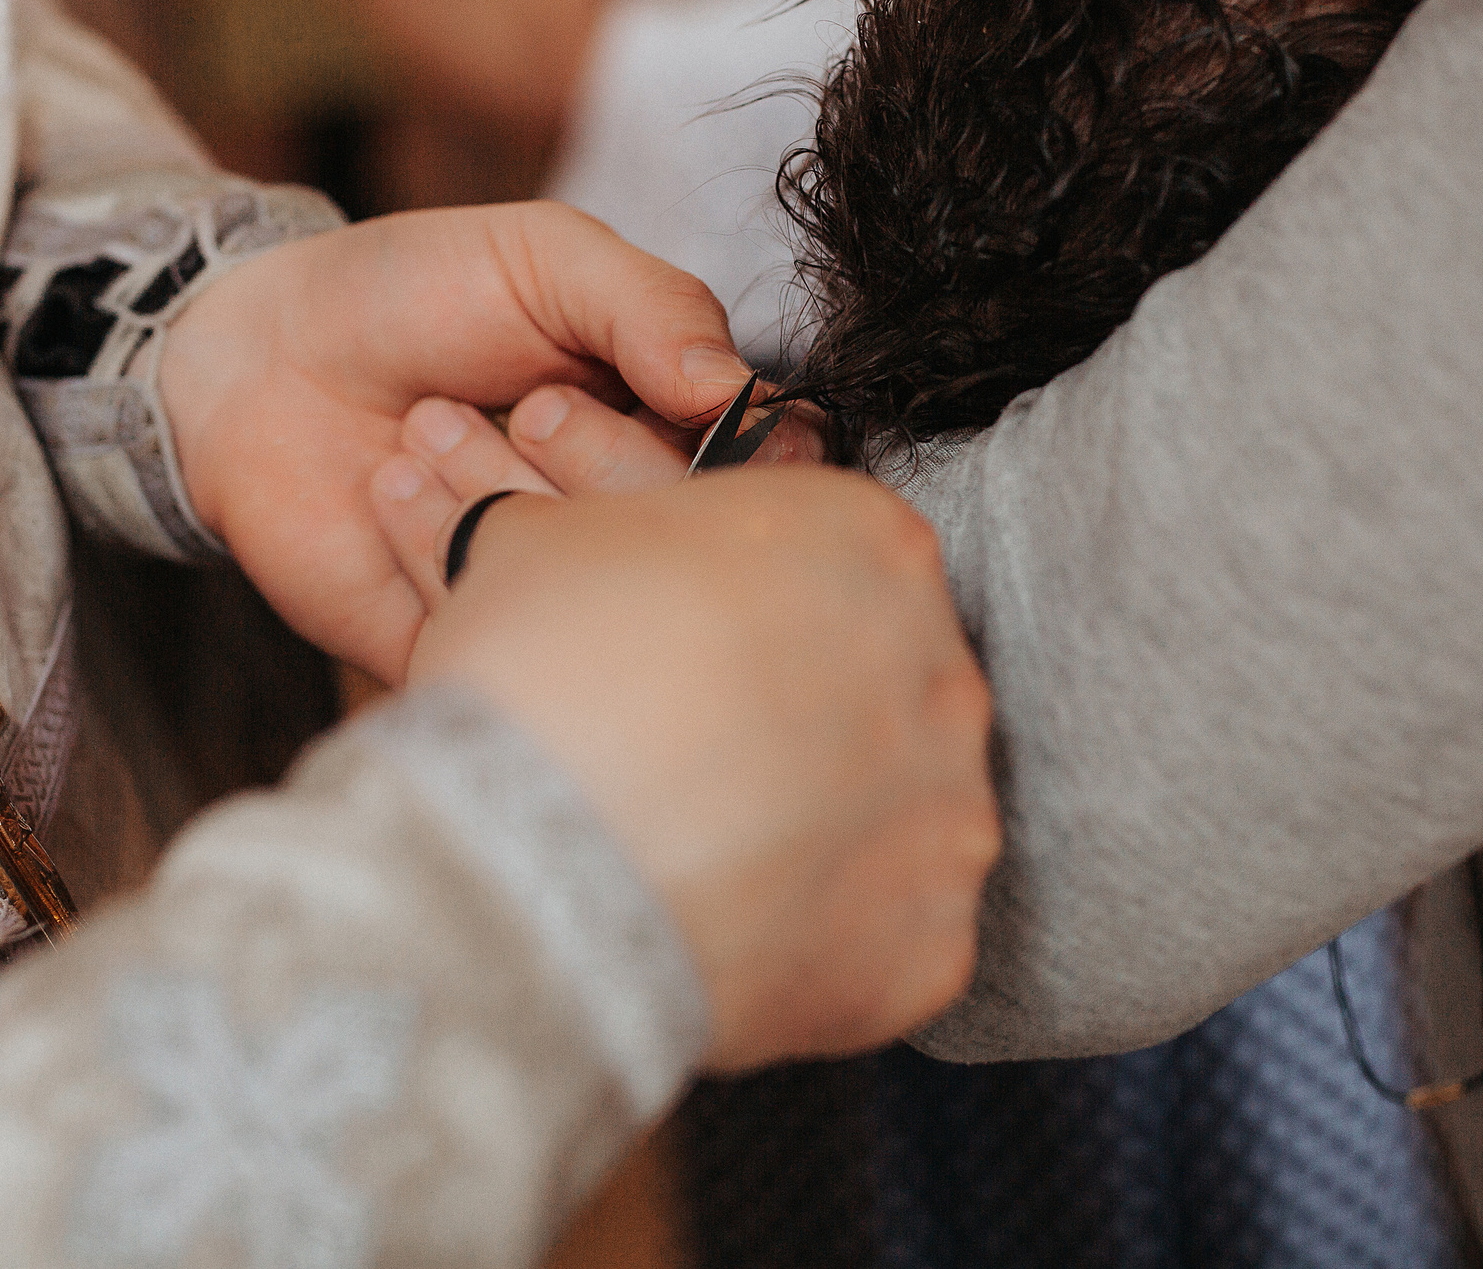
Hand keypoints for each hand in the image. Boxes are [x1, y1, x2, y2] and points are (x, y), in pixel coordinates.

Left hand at [158, 202, 755, 683]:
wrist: (253, 354)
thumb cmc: (410, 291)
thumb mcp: (546, 259)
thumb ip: (653, 306)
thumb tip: (738, 389)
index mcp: (673, 437)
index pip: (775, 479)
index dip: (751, 456)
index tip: (684, 411)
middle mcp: (623, 530)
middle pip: (693, 552)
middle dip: (611, 467)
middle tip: (528, 405)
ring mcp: (544, 595)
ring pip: (596, 605)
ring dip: (512, 501)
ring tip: (427, 426)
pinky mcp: (455, 646)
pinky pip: (494, 650)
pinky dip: (446, 566)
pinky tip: (391, 485)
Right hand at [409, 471, 999, 1067]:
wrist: (529, 863)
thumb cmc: (540, 677)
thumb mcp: (541, 547)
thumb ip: (594, 540)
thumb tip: (565, 556)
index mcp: (872, 543)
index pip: (840, 561)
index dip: (759, 609)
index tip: (700, 647)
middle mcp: (944, 671)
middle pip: (882, 689)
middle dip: (804, 721)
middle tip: (699, 758)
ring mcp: (952, 813)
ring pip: (896, 817)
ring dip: (820, 834)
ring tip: (706, 860)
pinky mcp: (936, 942)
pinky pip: (888, 937)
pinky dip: (822, 941)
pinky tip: (731, 936)